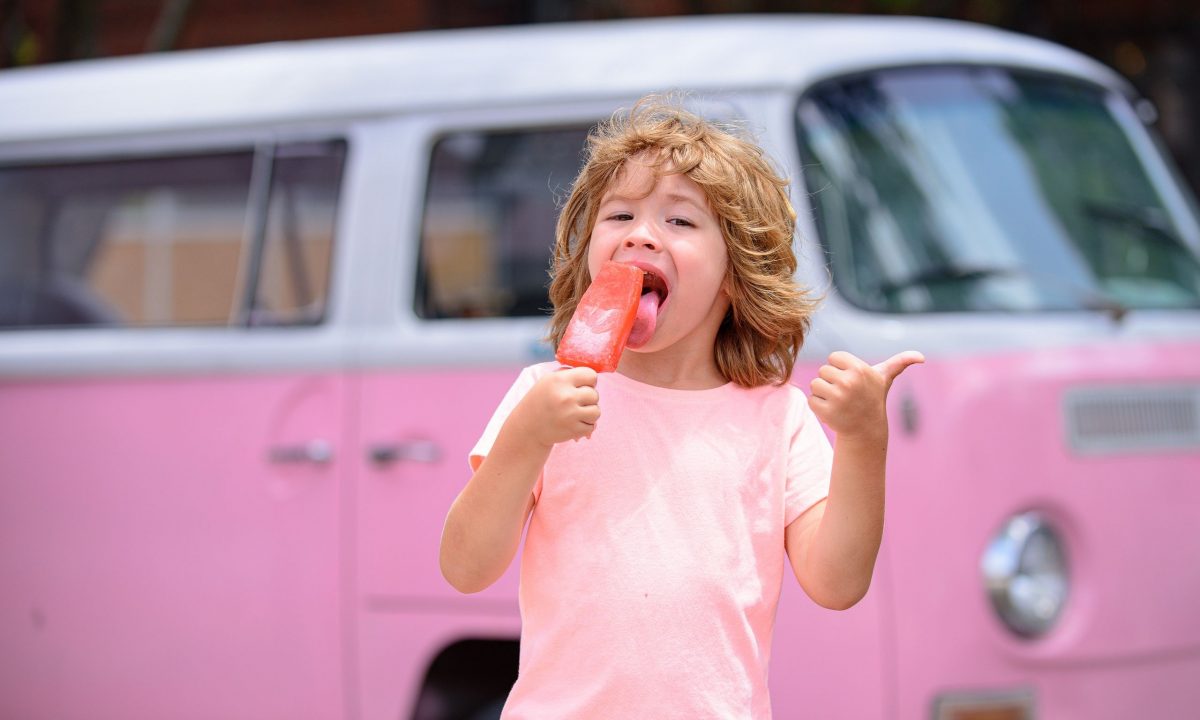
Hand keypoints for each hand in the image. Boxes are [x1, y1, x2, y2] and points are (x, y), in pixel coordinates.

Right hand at [511, 366, 600, 447]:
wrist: (527, 428)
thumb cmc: (540, 401)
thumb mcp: (548, 380)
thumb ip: (568, 374)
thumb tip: (591, 374)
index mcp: (560, 380)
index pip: (591, 375)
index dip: (589, 381)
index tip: (582, 386)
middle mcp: (566, 396)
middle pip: (595, 395)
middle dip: (588, 399)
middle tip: (576, 402)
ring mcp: (570, 414)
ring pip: (596, 412)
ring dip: (589, 413)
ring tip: (578, 413)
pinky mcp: (573, 430)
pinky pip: (592, 426)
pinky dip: (586, 426)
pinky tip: (575, 423)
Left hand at [808, 351, 923, 439]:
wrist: (866, 429)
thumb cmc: (873, 398)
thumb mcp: (885, 379)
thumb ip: (900, 362)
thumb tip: (921, 357)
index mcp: (859, 368)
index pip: (834, 357)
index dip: (840, 368)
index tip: (852, 379)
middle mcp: (849, 382)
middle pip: (823, 371)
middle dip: (831, 381)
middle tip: (846, 393)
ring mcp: (837, 398)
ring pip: (815, 385)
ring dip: (823, 394)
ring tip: (839, 402)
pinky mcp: (826, 412)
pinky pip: (811, 400)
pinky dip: (818, 406)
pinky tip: (833, 411)